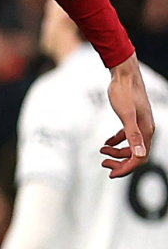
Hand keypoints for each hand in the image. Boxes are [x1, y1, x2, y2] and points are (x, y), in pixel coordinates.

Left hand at [103, 53, 155, 176]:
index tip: (110, 174)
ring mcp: (139, 124)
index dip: (126, 169)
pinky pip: (126, 136)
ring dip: (117, 153)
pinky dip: (116, 142)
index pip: (139, 158)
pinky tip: (106, 143)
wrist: (124, 74)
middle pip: (135, 155)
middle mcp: (146, 130)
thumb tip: (139, 155)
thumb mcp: (126, 115)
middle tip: (103, 164)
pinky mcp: (132, 118)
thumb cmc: (124, 93)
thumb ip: (132, 136)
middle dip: (119, 162)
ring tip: (101, 151)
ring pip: (131, 146)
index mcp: (146, 132)